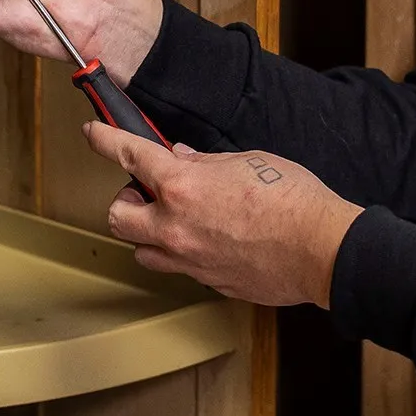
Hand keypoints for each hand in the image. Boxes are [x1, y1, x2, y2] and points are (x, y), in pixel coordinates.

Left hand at [88, 123, 363, 308]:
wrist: (321, 249)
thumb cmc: (293, 200)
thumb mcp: (248, 161)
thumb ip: (207, 163)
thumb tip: (185, 160)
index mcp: (183, 186)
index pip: (128, 156)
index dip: (104, 139)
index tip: (94, 132)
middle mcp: (176, 227)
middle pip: (118, 216)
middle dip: (126, 199)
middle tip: (147, 190)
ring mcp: (189, 260)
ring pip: (141, 250)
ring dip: (148, 232)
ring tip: (174, 219)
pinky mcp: (207, 282)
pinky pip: (178, 268)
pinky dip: (182, 252)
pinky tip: (207, 240)